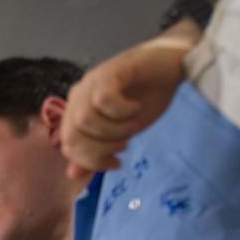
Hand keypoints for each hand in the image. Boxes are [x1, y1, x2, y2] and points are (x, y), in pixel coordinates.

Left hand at [60, 30, 197, 180]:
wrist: (171, 65)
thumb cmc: (145, 98)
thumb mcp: (121, 133)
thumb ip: (96, 152)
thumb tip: (73, 174)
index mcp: (76, 112)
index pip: (68, 146)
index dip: (91, 161)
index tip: (116, 163)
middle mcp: (78, 96)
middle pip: (71, 136)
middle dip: (100, 149)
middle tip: (126, 144)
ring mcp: (91, 82)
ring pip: (84, 120)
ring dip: (113, 131)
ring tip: (133, 125)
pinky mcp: (109, 71)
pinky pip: (102, 99)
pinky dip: (121, 111)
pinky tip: (135, 108)